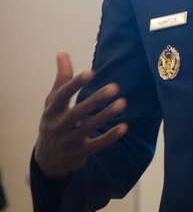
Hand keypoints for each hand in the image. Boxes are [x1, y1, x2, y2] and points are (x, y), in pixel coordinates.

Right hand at [34, 52, 127, 178]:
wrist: (48, 160)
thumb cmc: (54, 122)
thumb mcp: (53, 102)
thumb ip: (61, 79)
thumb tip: (62, 52)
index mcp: (51, 111)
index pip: (62, 95)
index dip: (75, 84)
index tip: (91, 71)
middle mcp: (58, 126)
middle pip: (77, 112)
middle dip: (96, 100)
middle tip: (114, 87)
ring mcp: (68, 141)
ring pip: (89, 128)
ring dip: (106, 115)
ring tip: (123, 103)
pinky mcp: (80, 153)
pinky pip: (97, 145)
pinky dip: (110, 136)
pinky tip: (124, 127)